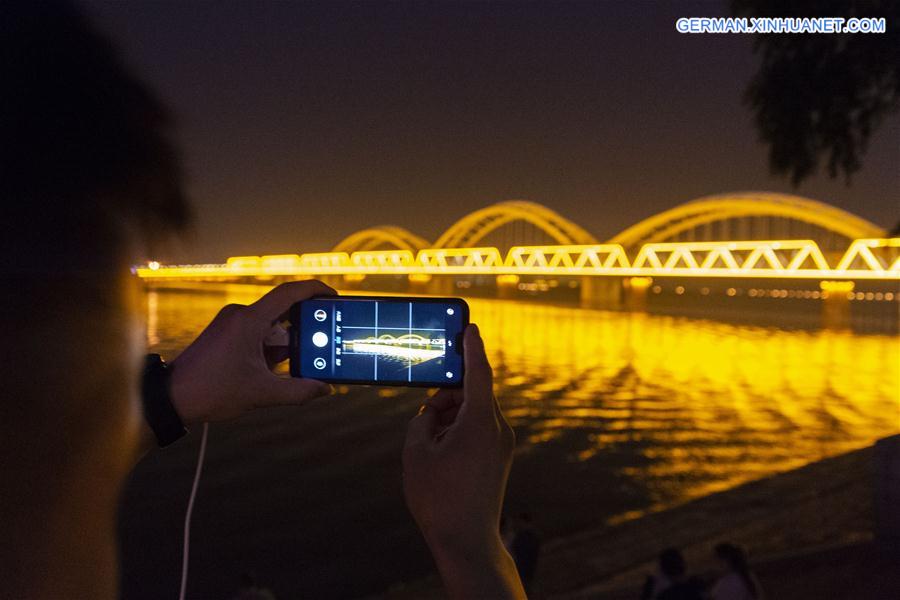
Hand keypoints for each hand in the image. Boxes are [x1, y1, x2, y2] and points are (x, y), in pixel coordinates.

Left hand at [169, 280, 334, 423]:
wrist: (171, 398)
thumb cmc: (211, 391)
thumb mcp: (261, 394)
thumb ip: (298, 391)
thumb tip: (324, 389)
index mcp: (249, 320)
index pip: (289, 292)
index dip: (315, 290)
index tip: (333, 296)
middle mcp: (240, 315)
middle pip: (283, 312)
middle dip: (302, 330)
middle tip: (319, 345)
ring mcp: (231, 324)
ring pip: (270, 326)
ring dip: (284, 344)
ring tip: (293, 366)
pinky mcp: (226, 334)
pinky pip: (257, 333)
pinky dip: (269, 348)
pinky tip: (272, 369)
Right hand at [402, 324, 524, 598]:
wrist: (466, 541)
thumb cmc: (438, 497)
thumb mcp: (416, 451)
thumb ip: (423, 418)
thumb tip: (434, 410)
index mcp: (479, 422)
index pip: (477, 372)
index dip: (471, 347)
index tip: (469, 327)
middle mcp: (497, 428)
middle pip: (472, 393)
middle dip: (447, 395)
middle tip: (425, 412)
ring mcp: (502, 444)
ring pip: (474, 412)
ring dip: (451, 415)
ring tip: (429, 443)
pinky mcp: (500, 457)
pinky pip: (479, 429)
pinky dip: (460, 429)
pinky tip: (441, 451)